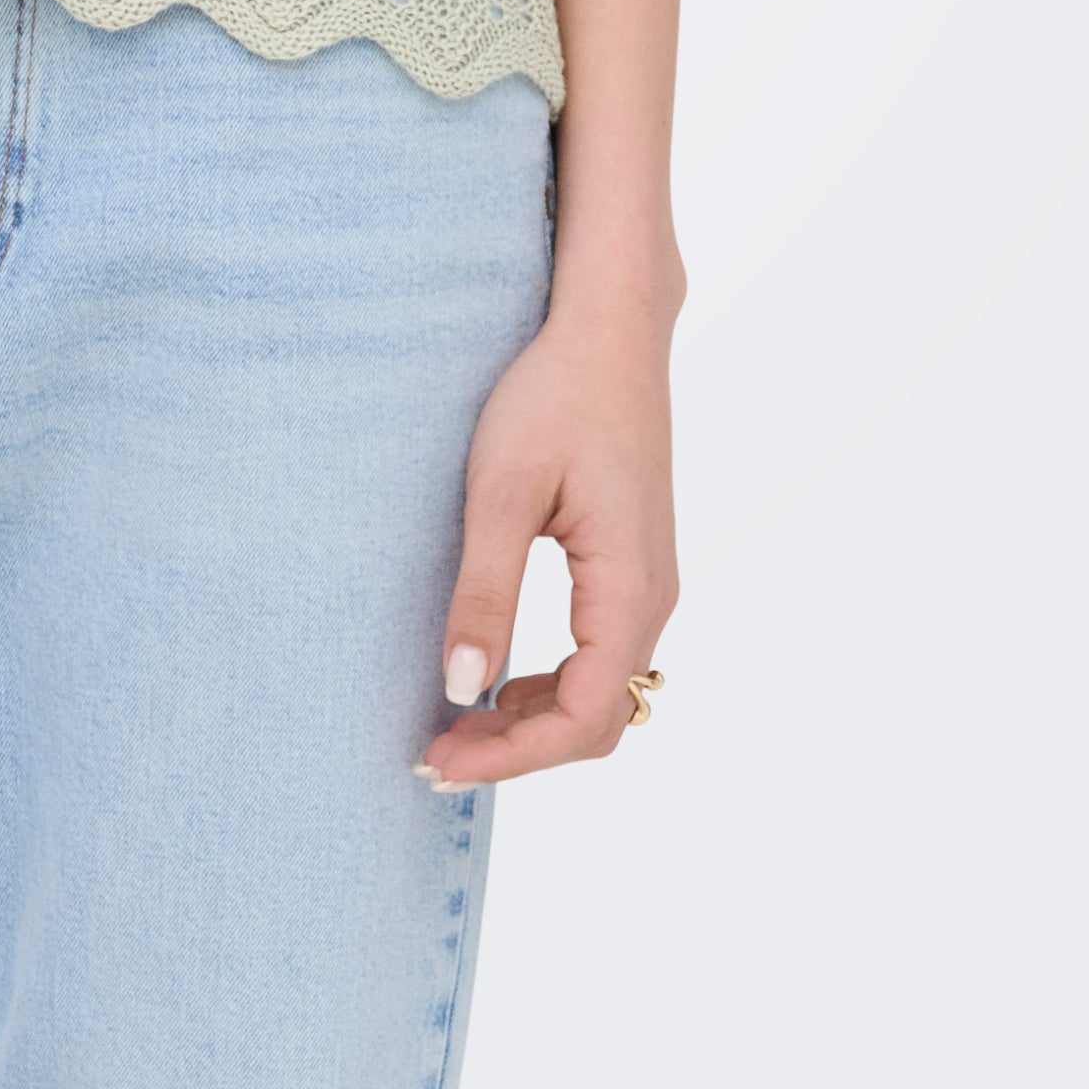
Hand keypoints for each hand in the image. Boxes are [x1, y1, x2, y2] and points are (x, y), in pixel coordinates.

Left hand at [419, 299, 676, 787]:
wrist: (610, 329)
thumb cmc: (554, 394)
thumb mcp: (502, 491)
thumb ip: (485, 592)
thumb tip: (462, 689)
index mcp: (629, 587)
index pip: (584, 716)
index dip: (513, 756)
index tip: (440, 759)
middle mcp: (652, 598)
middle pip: (599, 721)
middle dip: (520, 751)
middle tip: (436, 754)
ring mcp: (647, 584)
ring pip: (603, 694)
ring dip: (533, 722)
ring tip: (455, 724)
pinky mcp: (631, 567)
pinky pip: (600, 656)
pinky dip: (550, 685)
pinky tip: (496, 677)